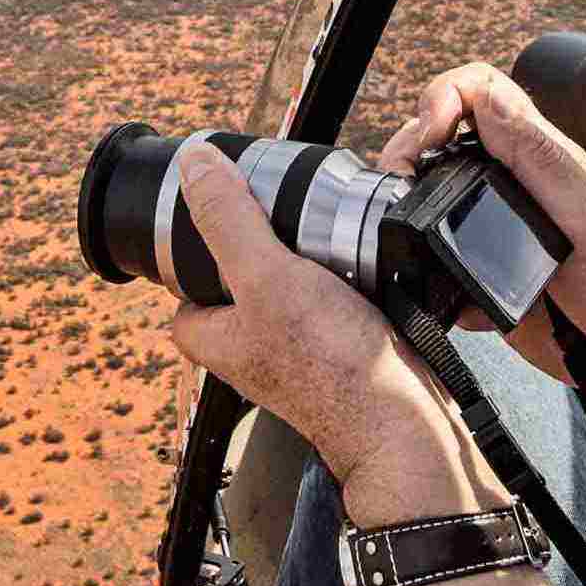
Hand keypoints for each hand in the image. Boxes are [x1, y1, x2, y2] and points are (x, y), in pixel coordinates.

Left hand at [159, 139, 495, 513]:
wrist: (402, 420)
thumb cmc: (330, 366)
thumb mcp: (266, 276)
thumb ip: (227, 220)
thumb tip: (194, 165)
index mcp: (209, 336)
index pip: (183, 273)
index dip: (204, 235)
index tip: (230, 204)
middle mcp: (246, 344)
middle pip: (242, 266)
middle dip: (270, 236)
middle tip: (294, 219)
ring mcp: (292, 347)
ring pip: (290, 277)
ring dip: (313, 253)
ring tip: (333, 243)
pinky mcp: (334, 346)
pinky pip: (330, 294)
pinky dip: (346, 275)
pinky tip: (364, 267)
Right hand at [377, 65, 585, 402]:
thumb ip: (542, 161)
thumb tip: (490, 102)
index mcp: (544, 158)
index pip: (485, 92)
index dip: (447, 97)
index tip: (431, 133)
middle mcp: (516, 186)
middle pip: (444, 138)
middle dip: (411, 147)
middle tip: (401, 180)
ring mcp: (498, 229)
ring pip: (434, 195)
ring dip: (409, 205)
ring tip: (405, 225)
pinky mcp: (485, 274)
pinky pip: (439, 260)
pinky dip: (428, 271)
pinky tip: (441, 288)